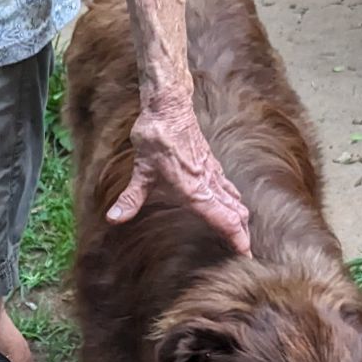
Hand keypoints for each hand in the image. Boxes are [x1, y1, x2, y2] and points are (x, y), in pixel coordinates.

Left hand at [106, 102, 250, 256]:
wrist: (169, 106)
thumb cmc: (157, 137)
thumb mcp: (142, 172)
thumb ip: (130, 198)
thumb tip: (114, 218)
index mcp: (196, 190)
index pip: (224, 220)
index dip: (237, 239)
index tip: (247, 255)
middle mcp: (209, 183)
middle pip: (236, 213)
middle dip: (243, 234)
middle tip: (246, 253)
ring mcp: (212, 172)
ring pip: (235, 200)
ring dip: (240, 218)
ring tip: (241, 233)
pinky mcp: (210, 163)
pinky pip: (227, 187)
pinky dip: (233, 201)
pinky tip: (229, 204)